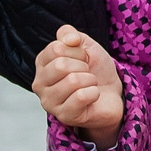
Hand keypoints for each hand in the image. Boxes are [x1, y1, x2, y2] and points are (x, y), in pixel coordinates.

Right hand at [34, 25, 122, 148]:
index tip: (82, 59)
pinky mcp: (64, 116)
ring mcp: (49, 102)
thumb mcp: (84, 45)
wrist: (112, 93)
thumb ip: (71, 34)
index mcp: (42, 64)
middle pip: (61, 65)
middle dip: (83, 66)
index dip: (77, 51)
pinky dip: (94, 92)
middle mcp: (39, 83)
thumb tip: (70, 39)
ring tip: (89, 84)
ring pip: (72, 81)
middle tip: (87, 73)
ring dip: (90, 80)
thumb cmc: (94, 69)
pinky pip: (82, 96)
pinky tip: (92, 96)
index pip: (56, 48)